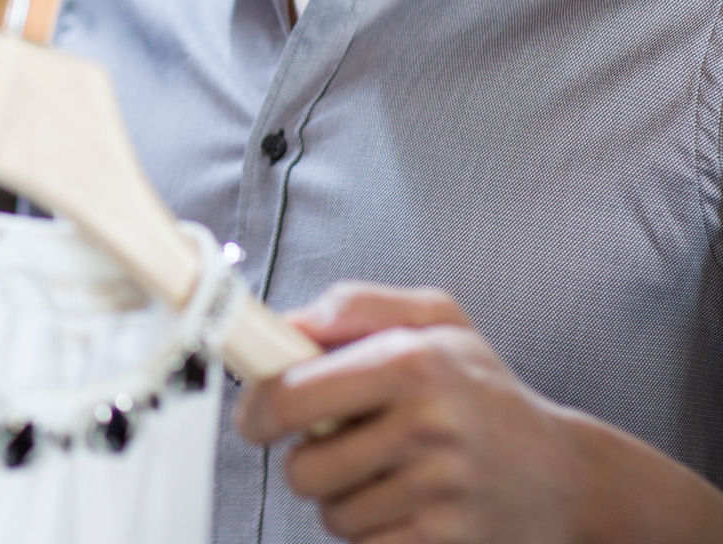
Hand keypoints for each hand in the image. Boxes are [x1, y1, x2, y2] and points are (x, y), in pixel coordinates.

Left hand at [235, 283, 586, 542]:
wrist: (566, 474)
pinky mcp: (448, 540)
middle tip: (334, 444)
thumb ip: (358, 305)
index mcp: (413, 361)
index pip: (292, 394)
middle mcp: (428, 424)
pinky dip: (373, 531)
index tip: (257, 417)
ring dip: (344, 497)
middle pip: (303, 468)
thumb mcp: (436, 321)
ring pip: (331, 512)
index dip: (258, 410)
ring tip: (385, 472)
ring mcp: (440, 488)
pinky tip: (406, 504)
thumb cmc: (485, 391)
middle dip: (306, 460)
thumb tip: (292, 323)